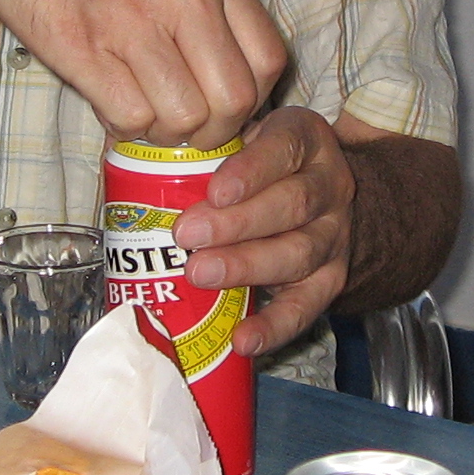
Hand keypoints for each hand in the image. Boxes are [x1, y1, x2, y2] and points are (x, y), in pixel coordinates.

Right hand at [0, 0, 287, 148]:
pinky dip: (122, 125)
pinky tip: (107, 101)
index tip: (224, 110)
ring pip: (184, 117)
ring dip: (164, 133)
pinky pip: (130, 116)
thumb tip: (218, 74)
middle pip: (234, 100)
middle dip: (213, 132)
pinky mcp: (81, 45)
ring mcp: (133, 19)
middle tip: (183, 128)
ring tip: (141, 112)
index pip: (268, 59)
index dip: (252, 102)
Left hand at [171, 107, 356, 357]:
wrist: (315, 191)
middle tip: (186, 236)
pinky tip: (242, 339)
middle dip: (237, 224)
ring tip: (199, 274)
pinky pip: (306, 307)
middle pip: (292, 204)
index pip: (284, 148)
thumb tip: (139, 163)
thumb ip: (208, 146)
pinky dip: (274, 326)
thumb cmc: (260, 162)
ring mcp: (334, 236)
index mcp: (306, 140)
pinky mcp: (330, 280)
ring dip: (246, 267)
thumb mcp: (243, 135)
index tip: (215, 191)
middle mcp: (330, 185)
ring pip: (299, 253)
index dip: (251, 171)